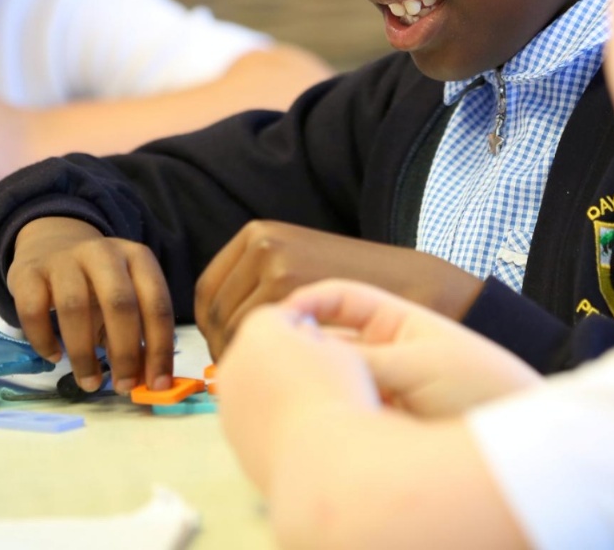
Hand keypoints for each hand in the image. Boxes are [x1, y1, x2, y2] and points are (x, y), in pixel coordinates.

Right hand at [6, 216, 175, 393]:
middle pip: (119, 303)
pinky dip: (43, 339)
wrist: (52, 243)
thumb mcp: (125, 297)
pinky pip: (33, 310)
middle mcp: (103, 252)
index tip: (157, 385)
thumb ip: (139, 333)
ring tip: (89, 382)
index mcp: (137, 258)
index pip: (156, 303)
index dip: (160, 347)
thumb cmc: (96, 282)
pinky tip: (54, 356)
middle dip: (126, 352)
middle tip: (124, 387)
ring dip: (84, 354)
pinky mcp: (29, 272)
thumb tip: (150, 381)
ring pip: (74, 307)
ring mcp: (64, 259)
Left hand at [193, 221, 485, 357]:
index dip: (209, 328)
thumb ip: (259, 284)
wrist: (406, 283)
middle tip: (245, 375)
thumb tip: (213, 325)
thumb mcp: (299, 264)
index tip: (222, 352)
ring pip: (232, 330)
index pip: (207, 292)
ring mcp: (275, 266)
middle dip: (222, 348)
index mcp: (257, 235)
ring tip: (263, 378)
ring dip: (241, 359)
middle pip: (215, 313)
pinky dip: (262, 362)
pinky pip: (259, 339)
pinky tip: (280, 374)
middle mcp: (261, 245)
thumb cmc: (351, 286)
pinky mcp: (291, 289)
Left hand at [218, 302, 377, 491]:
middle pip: (259, 350)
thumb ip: (314, 336)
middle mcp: (233, 362)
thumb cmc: (336, 398)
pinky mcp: (233, 439)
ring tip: (313, 407)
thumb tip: (303, 337)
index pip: (279, 316)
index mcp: (258, 330)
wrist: (322, 461)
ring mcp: (228, 404)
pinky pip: (253, 418)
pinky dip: (270, 420)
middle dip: (284, 357)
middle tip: (321, 375)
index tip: (325, 342)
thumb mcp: (339, 350)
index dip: (305, 326)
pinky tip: (302, 431)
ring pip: (253, 386)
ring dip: (275, 390)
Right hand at [283, 279, 539, 416]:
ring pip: (330, 381)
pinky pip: (344, 416)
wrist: (521, 437)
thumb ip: (362, 360)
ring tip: (298, 396)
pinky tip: (319, 426)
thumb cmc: (482, 386)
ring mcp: (380, 389)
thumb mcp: (417, 365)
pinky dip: (330, 419)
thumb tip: (305, 352)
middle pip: (326, 342)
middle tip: (274, 366)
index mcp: (396, 322)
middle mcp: (383, 353)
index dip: (306, 304)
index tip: (278, 321)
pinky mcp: (380, 426)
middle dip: (299, 350)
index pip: (338, 300)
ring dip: (314, 385)